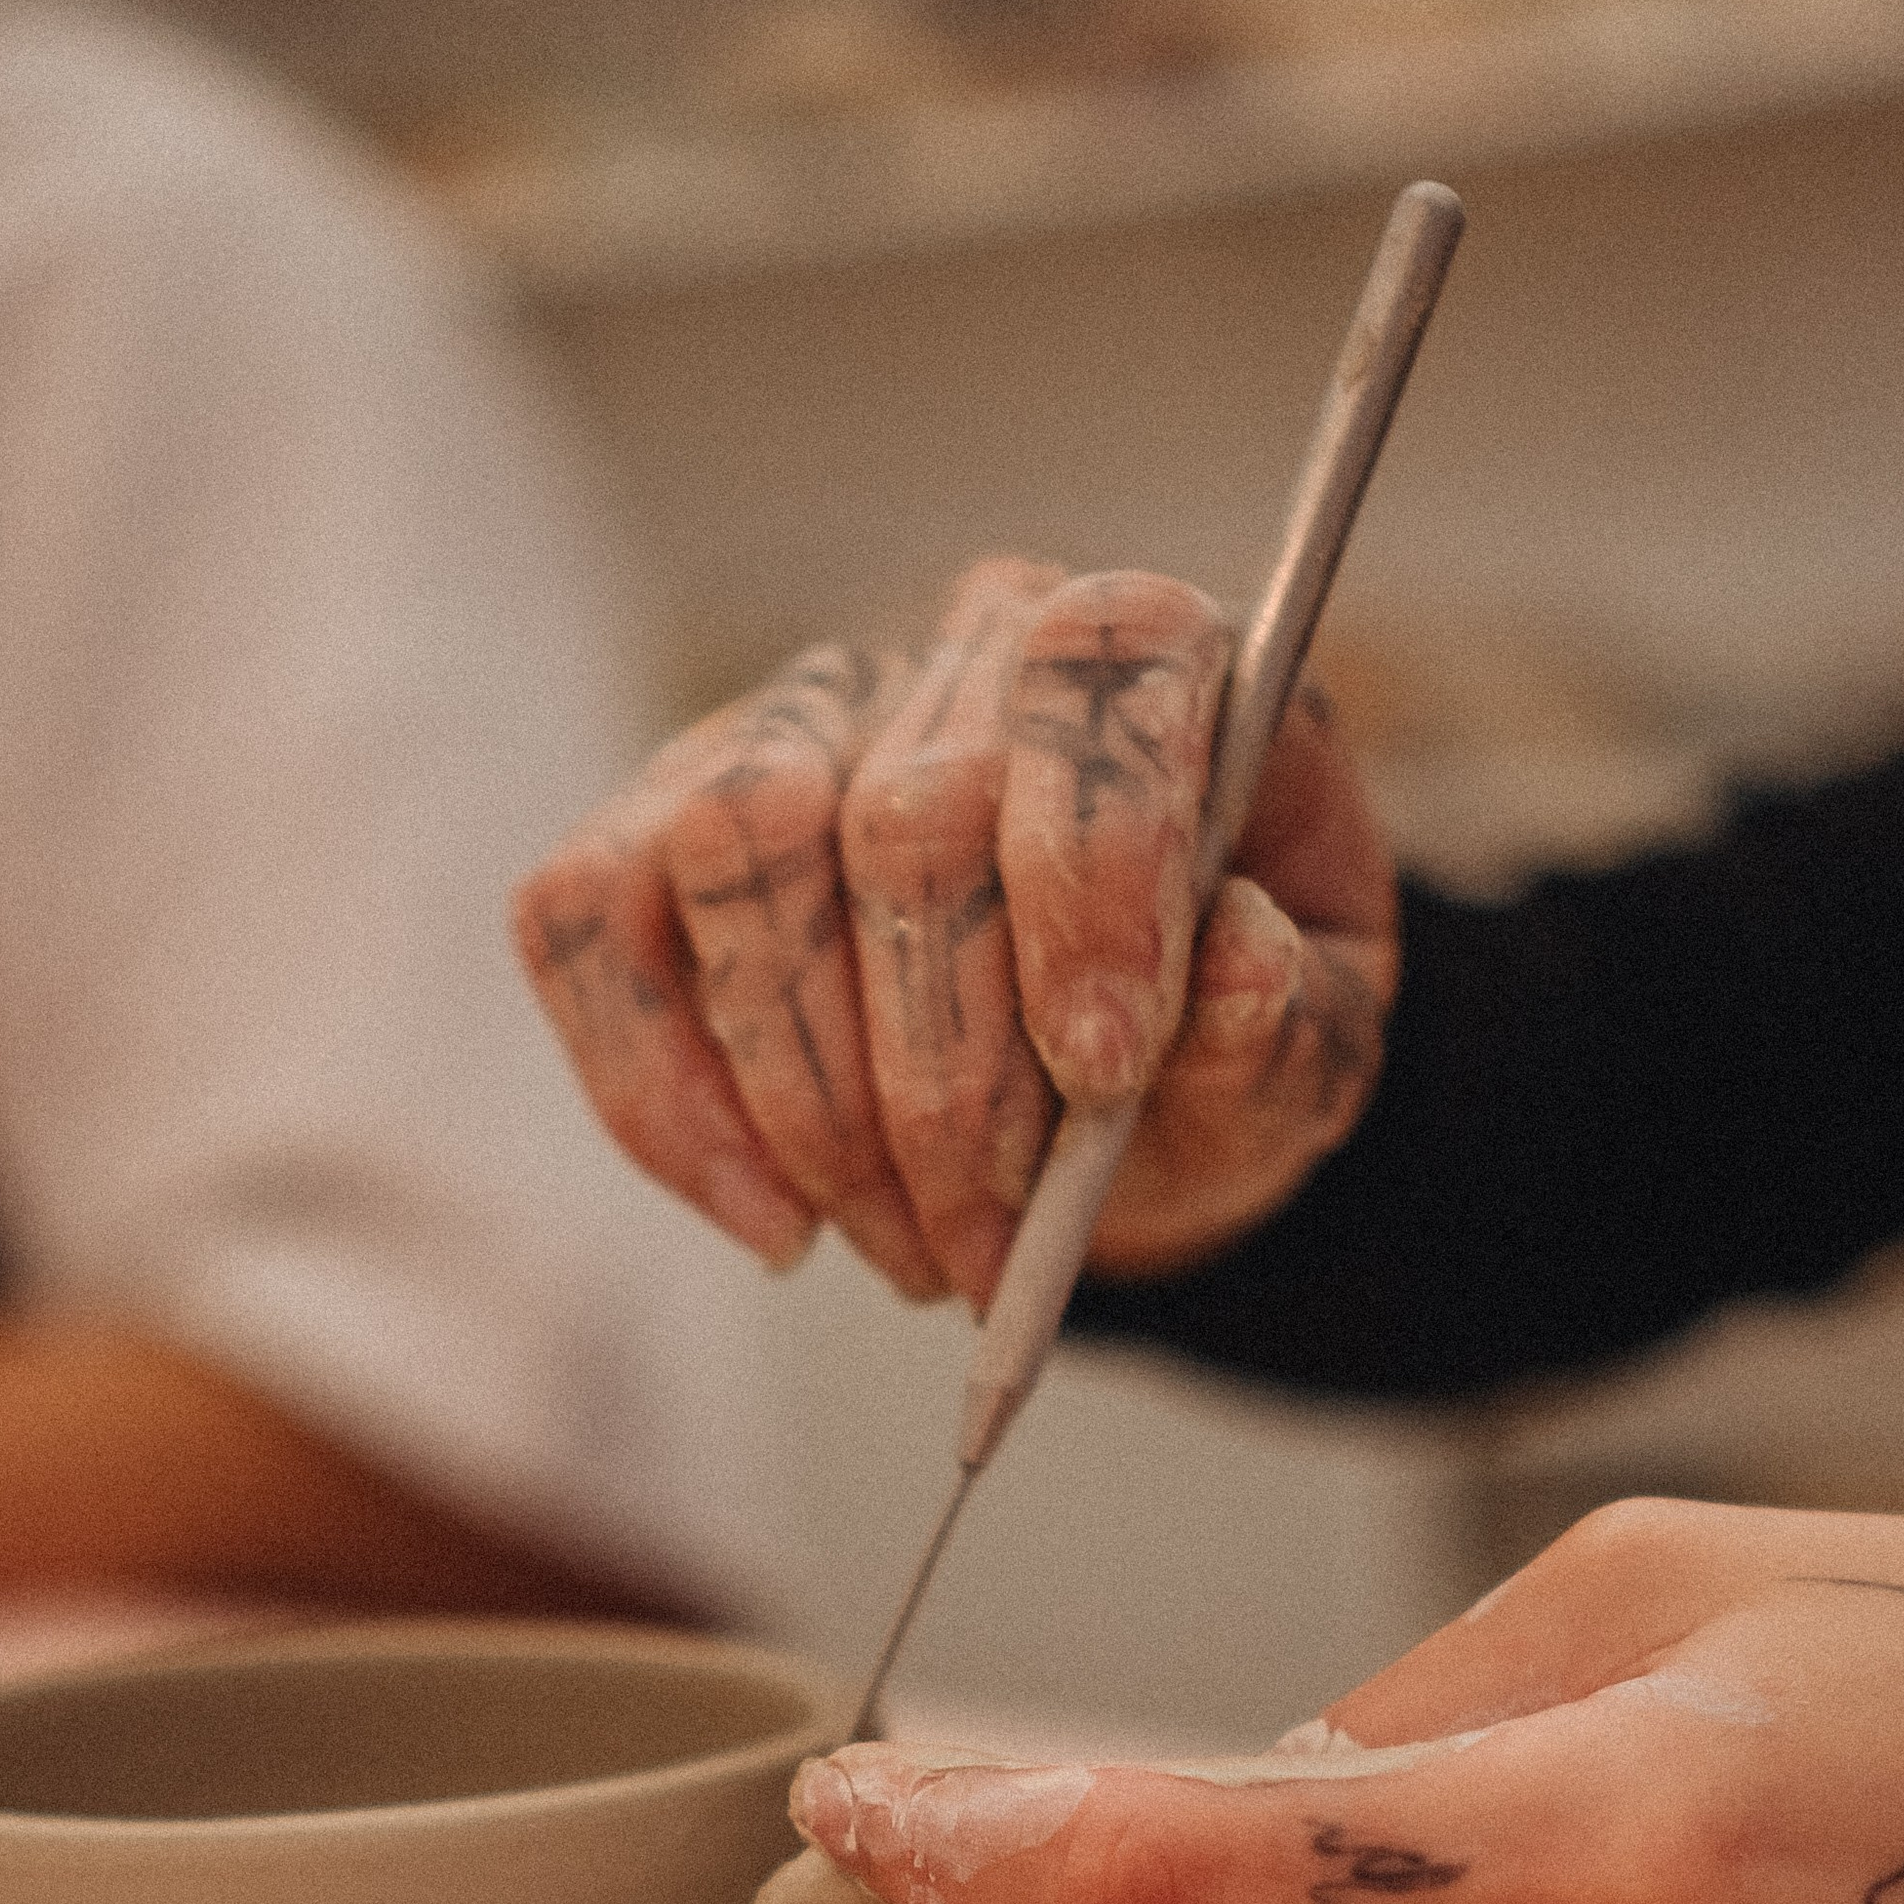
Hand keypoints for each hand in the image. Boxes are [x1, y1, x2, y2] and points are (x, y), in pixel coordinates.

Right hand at [511, 555, 1397, 1310]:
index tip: (1104, 1072)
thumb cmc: (1217, 1045)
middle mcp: (961, 650)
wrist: (1125, 1093)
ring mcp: (798, 722)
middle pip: (901, 817)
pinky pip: (590, 914)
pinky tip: (768, 1217)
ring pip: (735, 847)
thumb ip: (1283, 1016)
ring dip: (808, 1101)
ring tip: (899, 1250)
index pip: (1092, 682)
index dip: (1091, 875)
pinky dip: (657, 1090)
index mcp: (1151, 661)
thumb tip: (1234, 959)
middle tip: (986, 1253)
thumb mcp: (1313, 1054)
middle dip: (941, 1081)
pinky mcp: (665, 818)